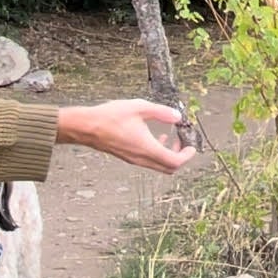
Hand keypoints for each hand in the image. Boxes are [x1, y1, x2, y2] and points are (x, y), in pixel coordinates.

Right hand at [55, 99, 195, 174]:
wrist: (86, 127)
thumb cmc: (110, 117)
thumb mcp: (139, 108)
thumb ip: (161, 112)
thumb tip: (177, 116)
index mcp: (147, 148)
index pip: (175, 161)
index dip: (187, 155)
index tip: (191, 146)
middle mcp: (142, 158)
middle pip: (169, 168)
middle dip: (180, 157)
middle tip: (182, 142)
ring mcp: (134, 160)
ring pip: (158, 166)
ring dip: (168, 155)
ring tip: (169, 137)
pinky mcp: (127, 157)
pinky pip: (148, 162)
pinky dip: (156, 153)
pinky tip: (152, 136)